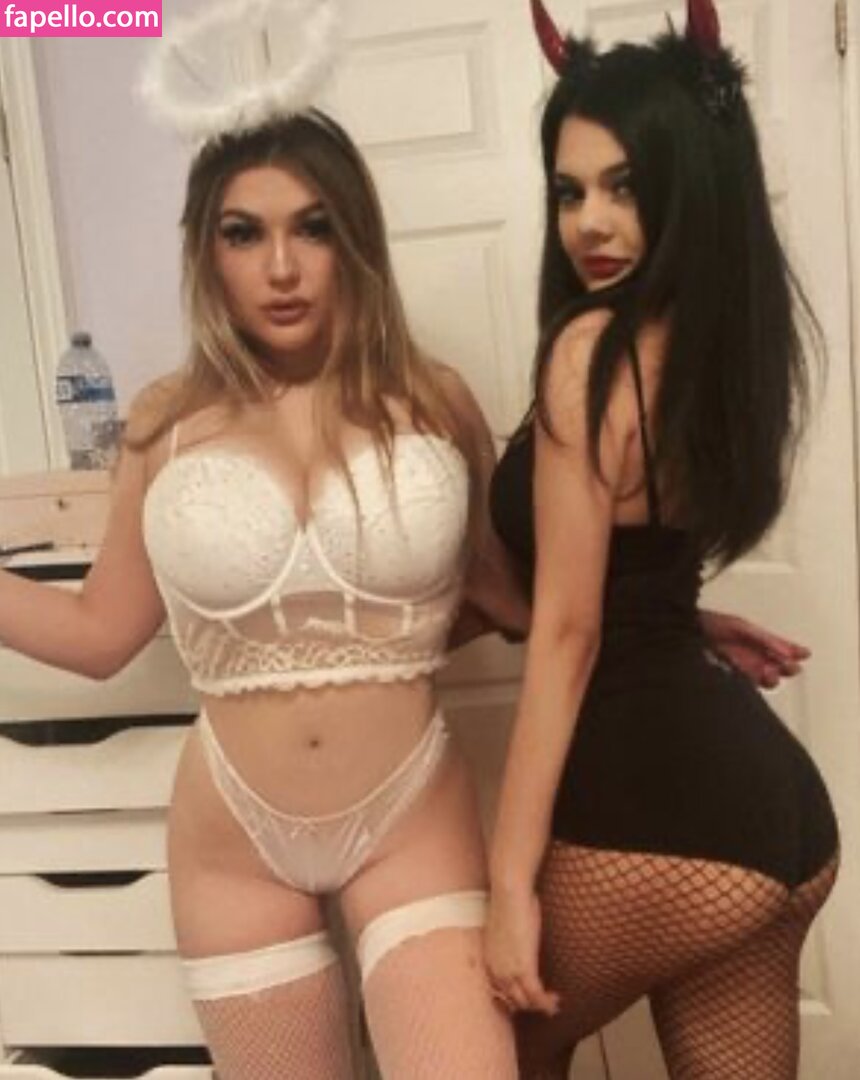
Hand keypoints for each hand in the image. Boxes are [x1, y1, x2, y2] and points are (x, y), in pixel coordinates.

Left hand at [484, 888, 559, 1015]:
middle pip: (511, 1000)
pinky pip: (536, 994)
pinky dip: (546, 1001)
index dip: (515, 996)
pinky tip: (556, 1001)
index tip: (528, 997)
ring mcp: (508, 972)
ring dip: (540, 1005)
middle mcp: (495, 970)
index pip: (499, 991)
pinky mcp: (523, 969)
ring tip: (554, 1004)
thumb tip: (519, 940)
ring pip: (525, 1000)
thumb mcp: (505, 927)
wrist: (510, 895)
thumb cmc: (509, 903)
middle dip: (528, 1004)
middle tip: (544, 1004)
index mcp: (488, 960)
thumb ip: (509, 940)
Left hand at [699, 609, 809, 689]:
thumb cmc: (710, 624)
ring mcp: (742, 667)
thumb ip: (765, 640)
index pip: (781, 649)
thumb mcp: (741, 627)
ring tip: (768, 672)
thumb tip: (788, 653)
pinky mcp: (731, 678)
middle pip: (777, 666)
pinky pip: (748, 684)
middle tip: (786, 666)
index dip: (793, 652)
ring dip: (771, 677)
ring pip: (765, 678)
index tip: (804, 654)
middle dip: (785, 667)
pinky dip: (754, 682)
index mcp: (756, 641)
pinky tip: (755, 679)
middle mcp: (751, 655)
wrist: (684, 633)